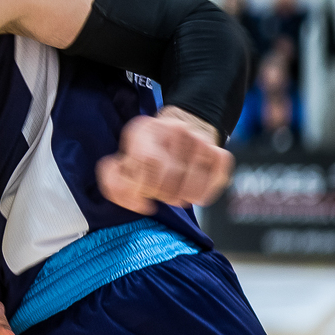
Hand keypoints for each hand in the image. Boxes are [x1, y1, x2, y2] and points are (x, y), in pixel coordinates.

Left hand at [96, 107, 233, 214]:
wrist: (179, 130)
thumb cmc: (146, 154)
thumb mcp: (123, 161)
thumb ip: (116, 184)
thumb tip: (141, 204)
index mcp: (144, 130)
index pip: (147, 160)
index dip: (143, 187)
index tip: (142, 200)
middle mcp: (174, 129)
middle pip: (170, 173)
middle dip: (162, 193)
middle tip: (159, 196)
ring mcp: (199, 139)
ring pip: (193, 181)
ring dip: (182, 197)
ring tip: (175, 197)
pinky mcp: (218, 152)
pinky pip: (217, 178)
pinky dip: (205, 194)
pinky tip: (194, 196)